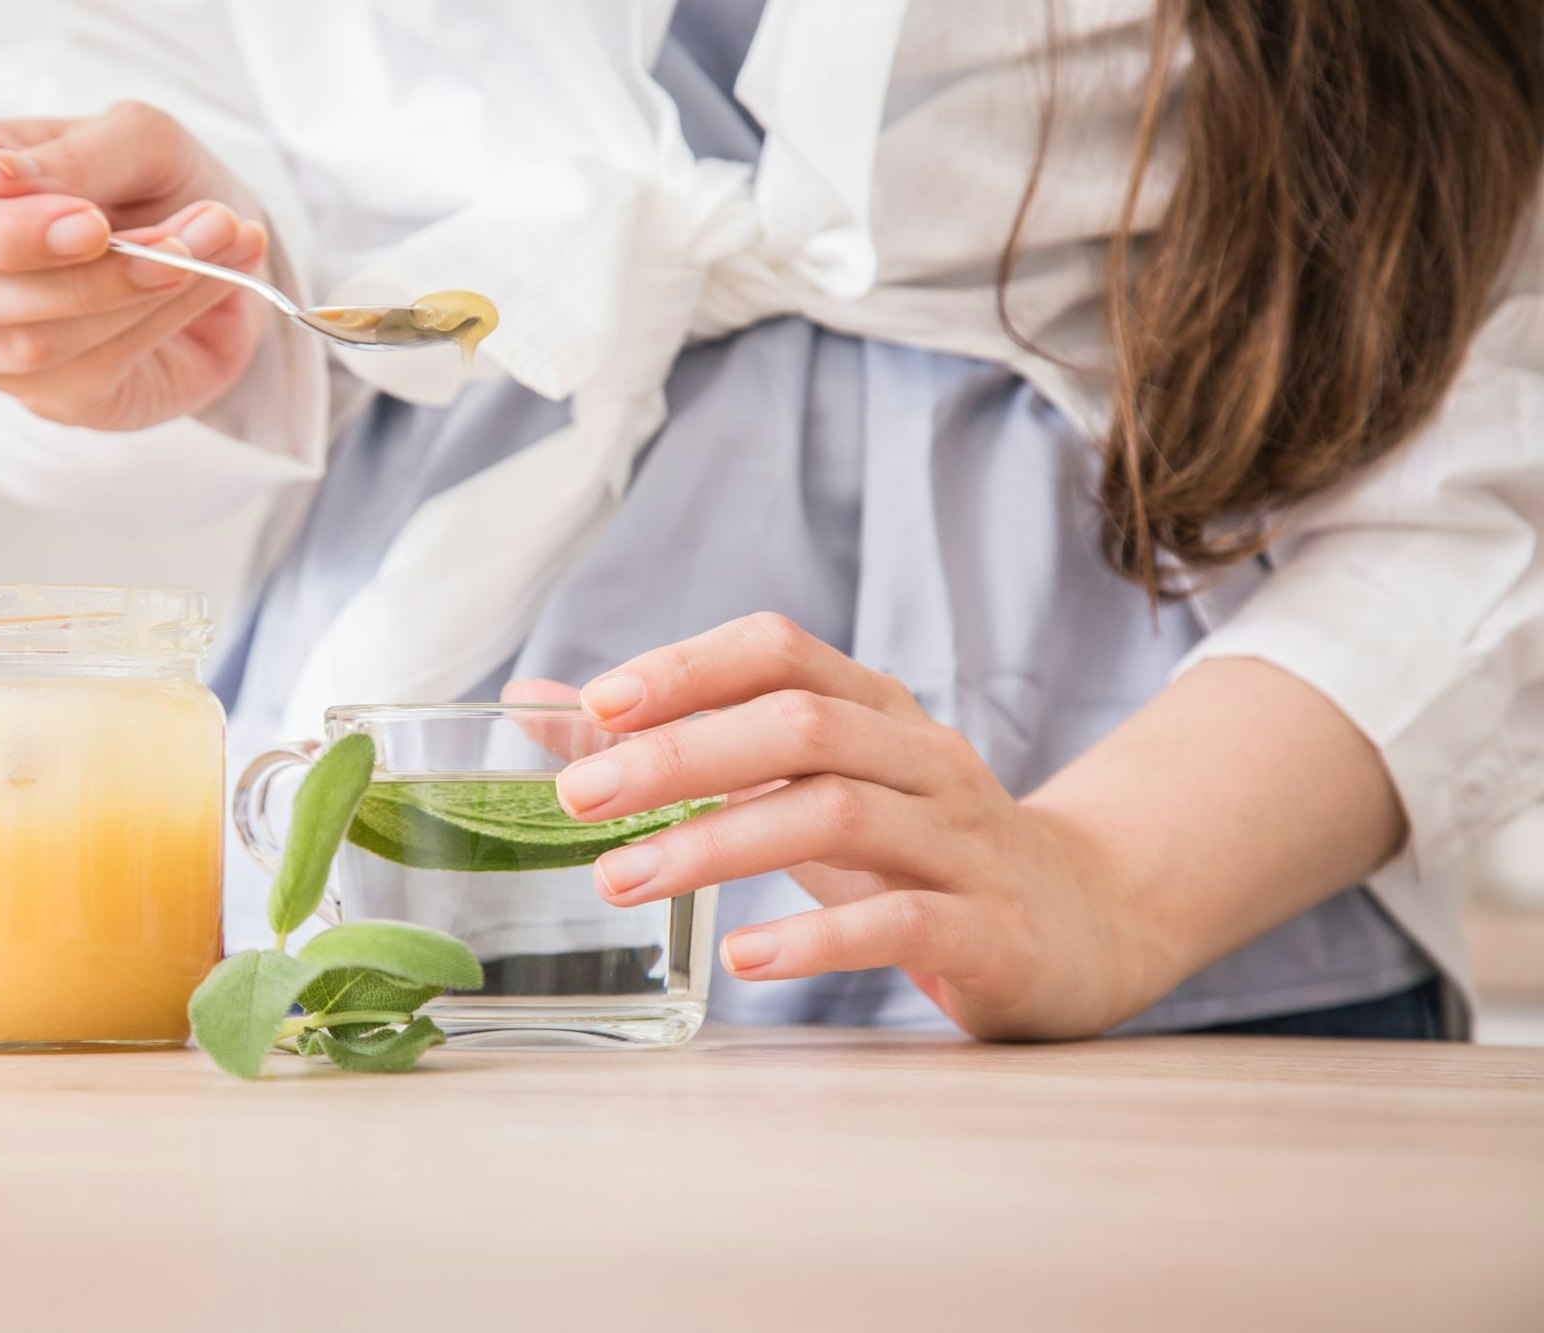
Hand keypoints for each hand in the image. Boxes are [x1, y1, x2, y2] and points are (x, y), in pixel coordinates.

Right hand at [0, 101, 269, 430]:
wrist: (215, 244)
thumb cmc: (155, 179)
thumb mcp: (138, 139)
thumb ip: (75, 157)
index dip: (8, 233)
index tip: (94, 223)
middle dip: (86, 274)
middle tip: (180, 242)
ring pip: (31, 343)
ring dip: (137, 296)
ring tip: (218, 243)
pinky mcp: (44, 394)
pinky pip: (88, 371)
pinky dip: (159, 324)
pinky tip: (209, 281)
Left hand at [545, 614, 1171, 1040]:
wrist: (1081, 921)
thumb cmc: (908, 846)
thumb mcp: (801, 784)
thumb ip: (679, 744)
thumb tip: (538, 706)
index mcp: (875, 710)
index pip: (780, 651)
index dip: (687, 667)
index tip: (595, 706)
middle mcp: (922, 758)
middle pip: (801, 724)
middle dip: (679, 754)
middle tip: (578, 800)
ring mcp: (962, 841)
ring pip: (840, 814)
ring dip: (719, 842)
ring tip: (622, 880)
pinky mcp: (990, 928)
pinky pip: (903, 922)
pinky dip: (818, 936)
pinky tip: (746, 960)